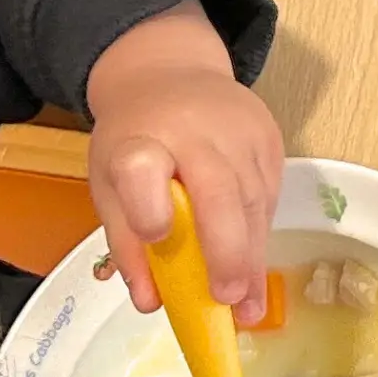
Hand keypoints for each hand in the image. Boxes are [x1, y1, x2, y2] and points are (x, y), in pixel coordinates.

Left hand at [83, 1, 286, 321]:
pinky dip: (260, 234)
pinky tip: (252, 265)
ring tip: (246, 305)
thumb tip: (151, 301)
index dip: (149, 207)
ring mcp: (239, 130)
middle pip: (218, 192)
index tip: (157, 237)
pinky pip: (269, 194)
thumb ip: (125, 241)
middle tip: (226, 298)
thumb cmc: (135, 137)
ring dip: (251, 256)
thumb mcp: (108, 181)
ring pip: (254, 200)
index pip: (142, 170)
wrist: (169, 71)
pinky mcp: (269, 135)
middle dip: (225, 251)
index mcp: (139, 141)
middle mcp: (193, 132)